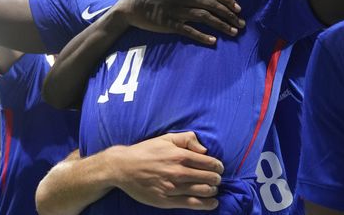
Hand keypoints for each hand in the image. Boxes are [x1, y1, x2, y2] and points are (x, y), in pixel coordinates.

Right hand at [108, 131, 223, 209]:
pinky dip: (205, 204)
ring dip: (212, 191)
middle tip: (216, 179)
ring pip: (202, 191)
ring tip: (213, 189)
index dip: (218, 166)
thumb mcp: (167, 138)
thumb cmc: (146, 151)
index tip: (219, 168)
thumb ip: (188, 139)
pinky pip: (190, 204)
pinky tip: (213, 203)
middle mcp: (178, 172)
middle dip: (216, 179)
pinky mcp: (166, 201)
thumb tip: (204, 149)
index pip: (209, 163)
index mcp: (180, 155)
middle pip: (208, 178)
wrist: (123, 167)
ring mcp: (172, 188)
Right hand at [115, 0, 243, 44]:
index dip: (226, 0)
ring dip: (220, 25)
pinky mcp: (168, 24)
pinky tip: (212, 41)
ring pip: (203, 16)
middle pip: (210, 5)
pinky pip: (187, 30)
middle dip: (228, 14)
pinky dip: (201, 36)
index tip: (239, 8)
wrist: (133, 6)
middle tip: (241, 23)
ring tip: (233, 32)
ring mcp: (176, 11)